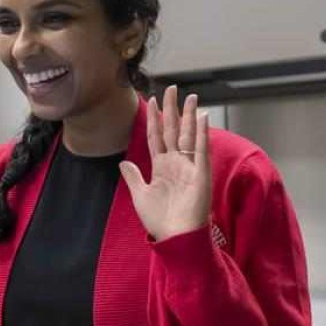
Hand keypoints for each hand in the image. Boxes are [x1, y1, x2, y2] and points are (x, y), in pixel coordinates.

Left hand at [119, 85, 211, 240]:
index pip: (157, 137)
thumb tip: (123, 163)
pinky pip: (201, 150)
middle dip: (171, 110)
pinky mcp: (201, 174)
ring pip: (188, 135)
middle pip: (173, 130)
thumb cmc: (159, 220)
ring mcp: (189, 167)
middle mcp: (175, 163)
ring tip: (190, 97)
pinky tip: (202, 117)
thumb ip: (133, 177)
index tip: (151, 100)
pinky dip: (202, 134)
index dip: (155, 119)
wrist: (175, 237)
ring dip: (189, 116)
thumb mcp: (140, 195)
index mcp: (161, 167)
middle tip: (171, 89)